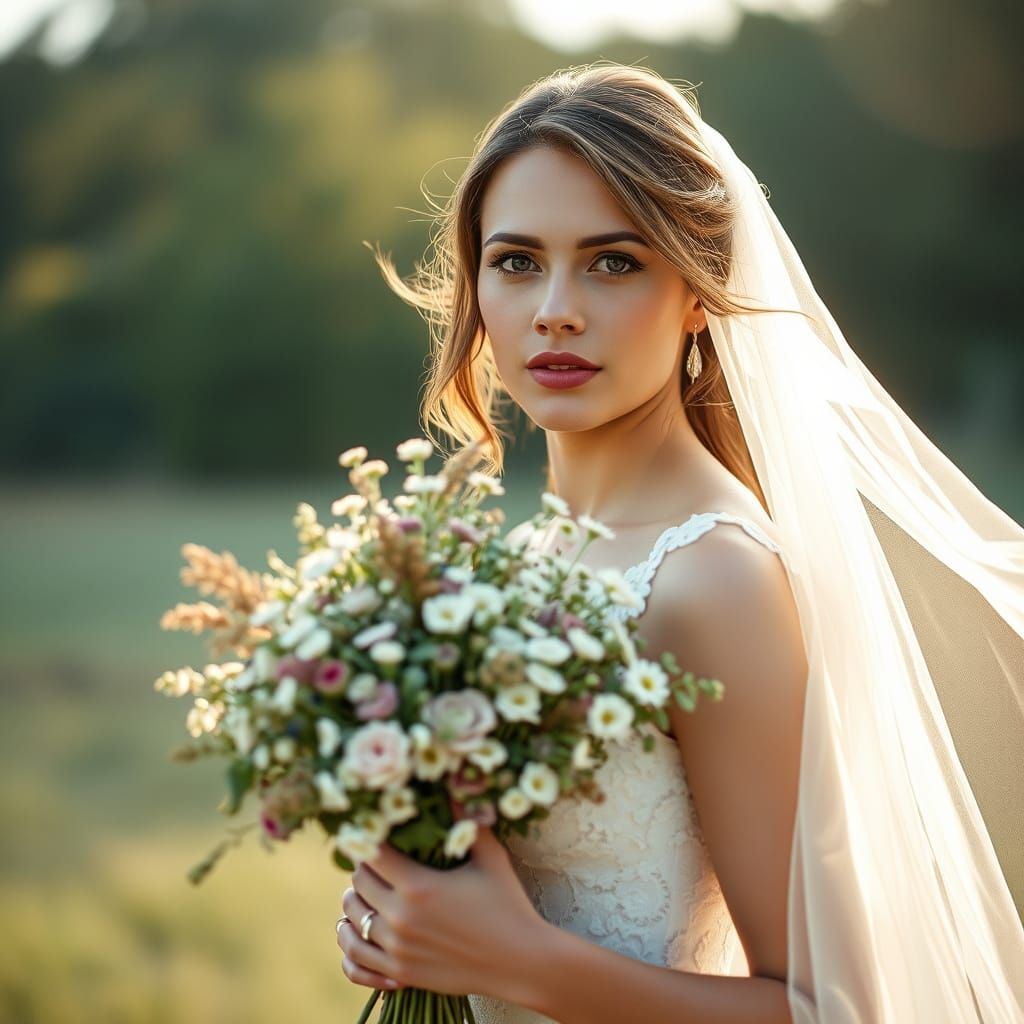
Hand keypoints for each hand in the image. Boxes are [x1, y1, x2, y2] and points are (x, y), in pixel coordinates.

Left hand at [335, 826, 546, 1001]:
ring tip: (363, 893)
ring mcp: (398, 950)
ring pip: (351, 921)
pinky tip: (354, 933)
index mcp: (418, 886)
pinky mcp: (401, 975)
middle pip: (358, 885)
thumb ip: (467, 822)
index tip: (373, 834)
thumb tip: (457, 784)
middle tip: (375, 862)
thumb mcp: (490, 857)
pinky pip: (356, 961)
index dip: (369, 841)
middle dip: (363, 869)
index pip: (371, 856)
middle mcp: (401, 918)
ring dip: (354, 904)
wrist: (521, 961)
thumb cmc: (508, 904)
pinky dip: (349, 945)